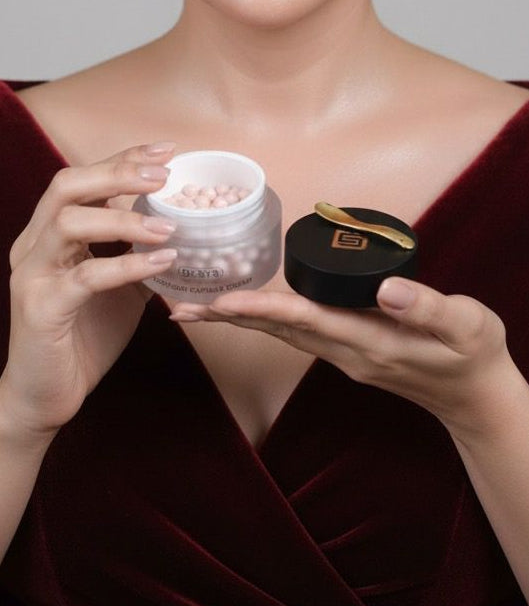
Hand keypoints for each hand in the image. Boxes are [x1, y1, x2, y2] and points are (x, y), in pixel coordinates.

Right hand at [1, 144, 177, 441]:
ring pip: (70, 222)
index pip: (81, 178)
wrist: (46, 397)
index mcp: (48, 234)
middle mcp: (33, 245)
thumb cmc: (82, 338)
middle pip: (66, 185)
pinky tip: (162, 261)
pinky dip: (127, 265)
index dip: (122, 158)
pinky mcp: (42, 308)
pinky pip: (86, 276)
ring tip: (168, 226)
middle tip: (165, 176)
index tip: (165, 151)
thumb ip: (136, 255)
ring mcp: (32, 275)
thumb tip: (182, 230)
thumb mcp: (118, 288)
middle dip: (117, 172)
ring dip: (123, 219)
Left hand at [169, 279, 511, 437]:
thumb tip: (384, 287)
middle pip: (276, 329)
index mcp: (369, 341)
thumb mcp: (464, 325)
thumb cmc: (472, 355)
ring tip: (195, 306)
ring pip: (280, 333)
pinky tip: (247, 307)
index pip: (304, 320)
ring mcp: (344, 355)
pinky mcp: (348, 351)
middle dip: (228, 316)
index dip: (261, 306)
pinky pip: (295, 333)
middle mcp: (347, 351)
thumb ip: (425, 306)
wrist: (476, 397)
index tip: (221, 299)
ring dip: (238, 318)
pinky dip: (265, 318)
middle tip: (177, 305)